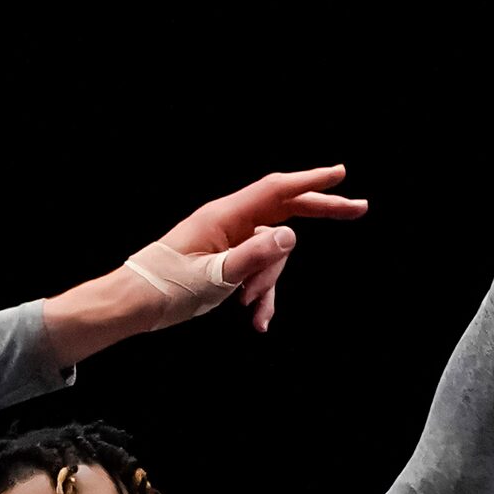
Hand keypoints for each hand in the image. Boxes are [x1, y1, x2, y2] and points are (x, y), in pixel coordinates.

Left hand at [157, 167, 370, 332]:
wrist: (134, 303)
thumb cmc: (165, 288)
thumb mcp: (214, 277)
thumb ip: (254, 256)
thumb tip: (292, 234)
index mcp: (224, 216)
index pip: (276, 191)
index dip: (311, 180)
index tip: (341, 173)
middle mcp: (229, 221)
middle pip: (285, 210)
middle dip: (321, 212)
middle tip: (359, 209)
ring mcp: (229, 239)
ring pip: (272, 252)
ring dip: (270, 284)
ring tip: (253, 312)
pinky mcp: (226, 258)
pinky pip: (256, 269)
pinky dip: (260, 293)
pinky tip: (258, 320)